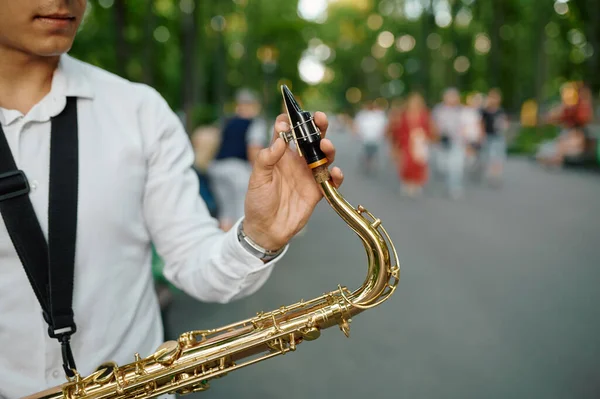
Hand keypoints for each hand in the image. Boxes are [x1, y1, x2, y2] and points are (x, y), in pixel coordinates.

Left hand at [242, 112, 343, 250]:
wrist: (267, 230)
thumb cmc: (258, 203)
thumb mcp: (257, 179)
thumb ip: (267, 158)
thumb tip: (281, 139)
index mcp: (279, 155)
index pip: (285, 131)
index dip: (288, 122)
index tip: (288, 121)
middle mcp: (296, 161)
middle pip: (310, 137)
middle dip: (316, 125)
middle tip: (320, 118)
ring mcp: (308, 175)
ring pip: (323, 155)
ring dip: (328, 147)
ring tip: (326, 145)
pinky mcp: (318, 190)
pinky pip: (331, 179)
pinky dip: (336, 174)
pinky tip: (335, 172)